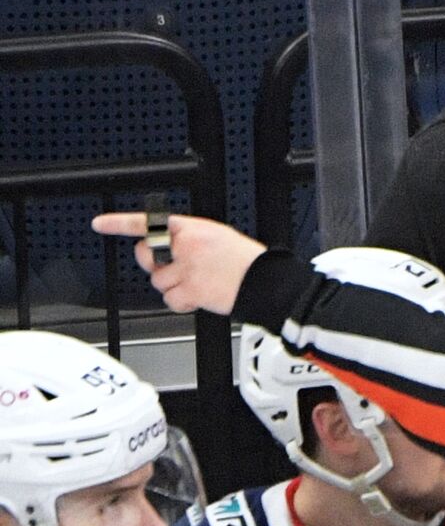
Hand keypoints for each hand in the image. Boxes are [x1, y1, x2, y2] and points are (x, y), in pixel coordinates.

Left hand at [91, 213, 266, 315]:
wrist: (264, 281)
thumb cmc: (245, 260)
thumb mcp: (218, 236)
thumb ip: (190, 239)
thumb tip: (170, 248)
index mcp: (192, 229)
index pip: (149, 223)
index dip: (120, 223)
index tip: (100, 223)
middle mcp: (185, 247)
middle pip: (146, 256)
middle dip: (152, 264)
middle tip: (170, 267)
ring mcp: (187, 270)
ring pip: (158, 282)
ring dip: (173, 286)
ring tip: (197, 283)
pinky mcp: (191, 291)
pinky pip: (170, 300)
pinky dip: (181, 303)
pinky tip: (197, 296)